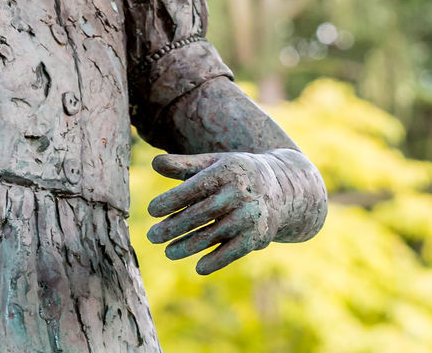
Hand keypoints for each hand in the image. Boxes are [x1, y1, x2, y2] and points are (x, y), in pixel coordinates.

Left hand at [147, 151, 286, 273]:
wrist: (280, 188)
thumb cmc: (233, 173)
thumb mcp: (212, 162)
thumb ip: (183, 164)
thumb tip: (154, 164)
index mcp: (225, 172)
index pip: (194, 188)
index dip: (172, 200)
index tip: (151, 210)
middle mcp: (239, 195)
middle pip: (202, 214)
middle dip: (175, 227)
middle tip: (152, 236)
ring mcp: (250, 217)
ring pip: (215, 235)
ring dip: (190, 246)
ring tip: (168, 252)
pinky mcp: (258, 236)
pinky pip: (235, 251)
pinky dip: (218, 260)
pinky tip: (199, 268)